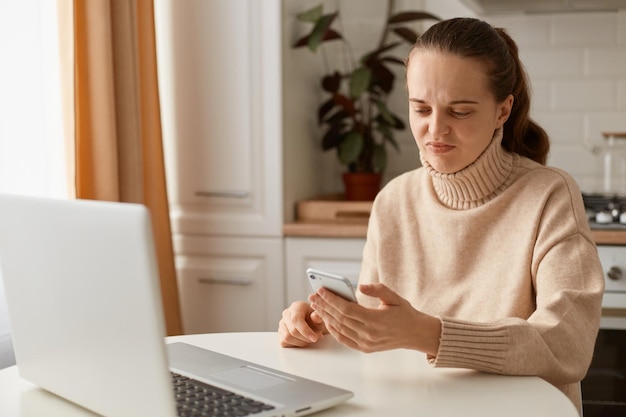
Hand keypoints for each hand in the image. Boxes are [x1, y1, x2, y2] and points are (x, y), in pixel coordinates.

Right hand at [278, 301, 327, 347]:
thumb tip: (315, 316)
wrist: (312, 322)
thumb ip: (318, 317)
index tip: (314, 338)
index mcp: (296, 307)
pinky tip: (303, 341)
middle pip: (292, 330)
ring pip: (287, 338)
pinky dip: (295, 345)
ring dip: (301, 342)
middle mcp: (286, 314)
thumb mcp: (320, 317)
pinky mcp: (280, 333)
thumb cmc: (315, 319)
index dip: (305, 331)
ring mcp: (282, 323)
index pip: (296, 320)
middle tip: (316, 338)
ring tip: (310, 339)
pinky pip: (284, 342)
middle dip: (306, 338)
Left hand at [309, 283, 440, 354]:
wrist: (415, 334)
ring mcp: (366, 343)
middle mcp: (369, 334)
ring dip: (326, 317)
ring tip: (316, 305)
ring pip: (339, 329)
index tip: (321, 290)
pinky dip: (333, 329)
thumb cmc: (404, 313)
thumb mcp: (394, 297)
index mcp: (376, 320)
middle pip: (340, 319)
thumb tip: (359, 287)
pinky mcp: (365, 349)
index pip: (347, 309)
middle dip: (324, 306)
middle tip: (313, 296)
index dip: (332, 300)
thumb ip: (377, 289)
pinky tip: (327, 319)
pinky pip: (344, 339)